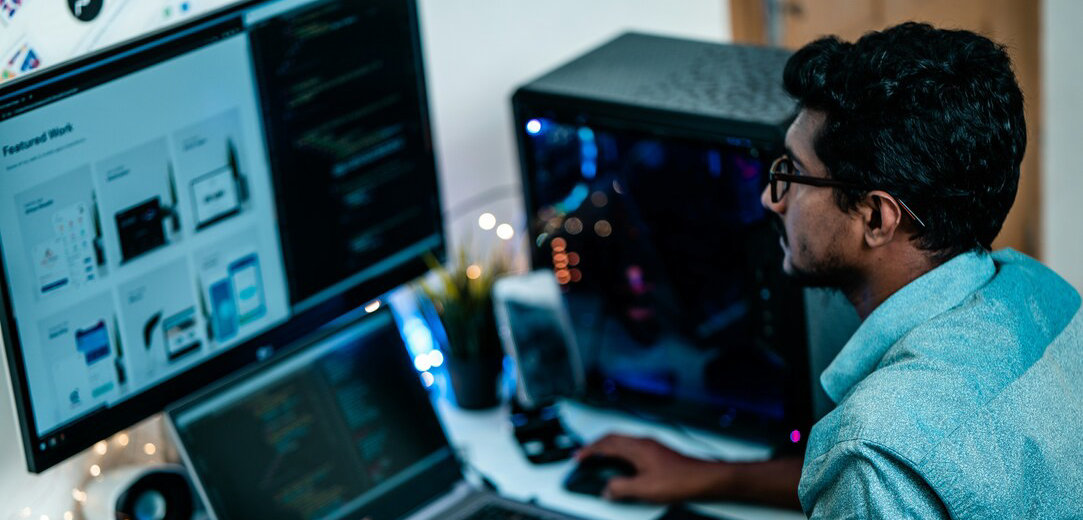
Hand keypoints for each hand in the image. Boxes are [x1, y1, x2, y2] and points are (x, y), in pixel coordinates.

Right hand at [575, 433, 723, 502]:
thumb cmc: (680, 480)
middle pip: (613, 438)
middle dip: (596, 445)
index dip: (589, 450)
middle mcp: (644, 442)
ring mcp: (652, 445)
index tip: (578, 457)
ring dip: (608, 447)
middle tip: (585, 455)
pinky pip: (632, 446)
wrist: (704, 478)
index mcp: (637, 447)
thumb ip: (621, 488)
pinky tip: (623, 463)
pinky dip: (620, 452)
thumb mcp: (644, 489)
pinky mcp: (658, 451)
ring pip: (623, 441)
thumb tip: (607, 489)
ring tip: (599, 458)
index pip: (606, 444)